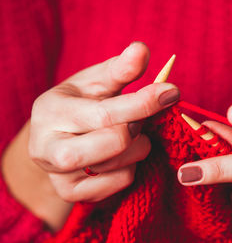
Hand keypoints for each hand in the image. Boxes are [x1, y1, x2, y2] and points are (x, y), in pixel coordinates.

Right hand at [29, 42, 179, 202]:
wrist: (56, 139)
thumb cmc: (81, 104)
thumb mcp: (96, 82)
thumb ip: (120, 69)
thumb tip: (141, 48)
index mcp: (51, 111)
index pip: (105, 113)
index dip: (143, 103)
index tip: (172, 92)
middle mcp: (47, 148)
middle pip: (115, 143)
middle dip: (138, 129)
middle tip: (137, 120)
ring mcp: (58, 176)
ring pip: (122, 165)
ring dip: (137, 148)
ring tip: (127, 134)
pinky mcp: (72, 193)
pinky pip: (121, 182)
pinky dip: (131, 167)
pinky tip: (120, 156)